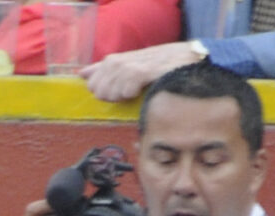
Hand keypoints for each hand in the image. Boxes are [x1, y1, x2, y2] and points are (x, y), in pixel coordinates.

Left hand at [83, 40, 199, 103]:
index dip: (101, 88)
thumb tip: (83, 74)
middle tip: (128, 94)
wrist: (191, 60)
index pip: (94, 75)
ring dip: (121, 96)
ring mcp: (134, 64)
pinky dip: (131, 92)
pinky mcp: (146, 70)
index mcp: (118, 60)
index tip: (118, 92)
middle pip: (98, 86)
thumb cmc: (163, 68)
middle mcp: (123, 60)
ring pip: (110, 88)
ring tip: (135, 93)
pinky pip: (127, 86)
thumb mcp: (133, 68)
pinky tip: (140, 91)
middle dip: (109, 96)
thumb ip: (107, 71)